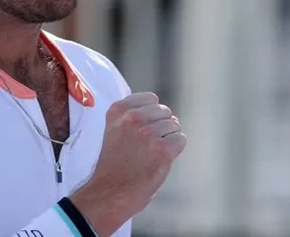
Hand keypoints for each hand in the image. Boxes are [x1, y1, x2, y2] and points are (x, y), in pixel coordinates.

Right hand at [70, 92, 185, 235]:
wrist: (109, 192)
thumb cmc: (114, 163)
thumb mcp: (114, 130)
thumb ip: (133, 116)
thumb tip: (171, 115)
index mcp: (118, 110)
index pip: (151, 98)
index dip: (152, 114)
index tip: (143, 128)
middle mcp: (132, 117)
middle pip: (164, 111)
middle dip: (161, 125)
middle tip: (148, 146)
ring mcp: (148, 132)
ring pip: (174, 125)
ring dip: (168, 139)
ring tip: (151, 154)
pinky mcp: (162, 149)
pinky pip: (180, 140)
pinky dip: (175, 150)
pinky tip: (160, 159)